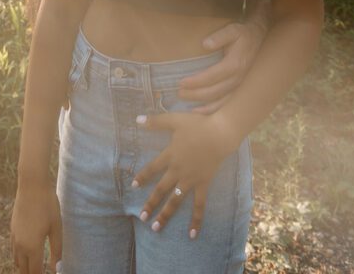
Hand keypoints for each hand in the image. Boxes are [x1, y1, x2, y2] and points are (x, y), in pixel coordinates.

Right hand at [11, 182, 61, 273]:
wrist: (31, 185)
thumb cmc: (47, 204)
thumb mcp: (56, 227)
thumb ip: (57, 250)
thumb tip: (56, 268)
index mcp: (33, 247)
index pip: (35, 273)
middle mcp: (21, 246)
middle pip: (24, 271)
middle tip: (41, 273)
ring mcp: (15, 238)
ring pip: (17, 262)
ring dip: (25, 268)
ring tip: (35, 268)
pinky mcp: (12, 230)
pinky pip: (14, 251)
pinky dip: (20, 258)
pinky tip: (28, 254)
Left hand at [132, 111, 234, 237]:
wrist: (220, 133)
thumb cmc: (198, 125)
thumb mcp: (175, 120)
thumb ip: (156, 121)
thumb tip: (137, 120)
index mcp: (170, 156)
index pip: (152, 168)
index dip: (142, 177)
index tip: (133, 185)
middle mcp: (178, 171)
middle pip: (161, 189)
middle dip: (151, 203)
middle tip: (142, 217)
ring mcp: (190, 180)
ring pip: (175, 200)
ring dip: (165, 214)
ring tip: (156, 228)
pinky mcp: (203, 184)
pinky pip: (199, 205)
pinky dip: (196, 220)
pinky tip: (192, 234)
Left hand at [178, 20, 264, 113]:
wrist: (259, 39)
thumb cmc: (242, 34)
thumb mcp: (232, 30)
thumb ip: (219, 36)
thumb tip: (205, 44)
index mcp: (234, 64)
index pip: (211, 76)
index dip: (196, 81)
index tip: (181, 83)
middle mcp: (237, 78)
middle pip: (214, 91)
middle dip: (195, 94)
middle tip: (179, 94)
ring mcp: (240, 86)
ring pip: (220, 101)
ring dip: (204, 106)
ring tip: (188, 108)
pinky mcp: (240, 89)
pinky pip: (227, 104)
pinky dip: (214, 110)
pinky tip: (202, 112)